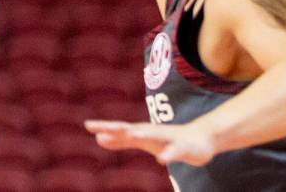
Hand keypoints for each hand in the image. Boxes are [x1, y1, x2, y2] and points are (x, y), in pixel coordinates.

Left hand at [84, 120, 215, 165]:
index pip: (119, 128)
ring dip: (142, 134)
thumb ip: (120, 141)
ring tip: (131, 134)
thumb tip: (98, 139)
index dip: (104, 127)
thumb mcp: (141, 140)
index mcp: (140, 132)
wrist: (199, 139)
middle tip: (99, 128)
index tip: (87, 125)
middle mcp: (151, 132)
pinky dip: (168, 154)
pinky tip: (162, 160)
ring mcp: (167, 138)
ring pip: (153, 136)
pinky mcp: (182, 147)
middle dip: (115, 128)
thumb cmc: (165, 139)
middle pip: (131, 128)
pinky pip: (174, 151)